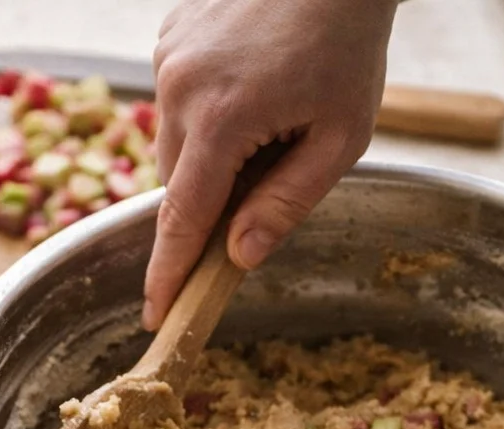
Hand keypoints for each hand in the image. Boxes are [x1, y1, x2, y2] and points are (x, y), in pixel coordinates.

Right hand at [143, 0, 397, 329]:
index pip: (183, 220)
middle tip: (258, 191)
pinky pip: (176, 102)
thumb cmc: (348, 40)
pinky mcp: (169, 37)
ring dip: (208, 157)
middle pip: (177, 185)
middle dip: (208, 206)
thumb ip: (287, 202)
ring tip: (266, 119)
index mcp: (222, 119)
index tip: (156, 315)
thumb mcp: (340, 136)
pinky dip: (204, 115)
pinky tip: (249, 86)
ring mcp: (168, 57)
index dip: (168, 275)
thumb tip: (240, 256)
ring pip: (174, 145)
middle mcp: (180, 87)